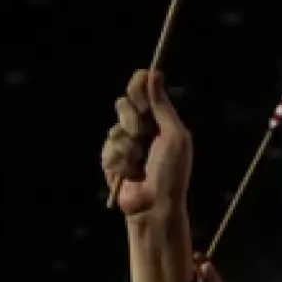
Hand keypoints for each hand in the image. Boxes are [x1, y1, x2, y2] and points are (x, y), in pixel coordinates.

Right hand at [101, 69, 191, 216]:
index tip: (140, 91)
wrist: (154, 207)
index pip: (143, 90)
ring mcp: (125, 145)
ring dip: (128, 147)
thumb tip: (154, 73)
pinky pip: (108, 149)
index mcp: (161, 120)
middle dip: (132, 120)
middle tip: (144, 135)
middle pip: (124, 104)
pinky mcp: (111, 161)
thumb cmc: (172, 174)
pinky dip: (119, 162)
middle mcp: (143, 130)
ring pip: (114, 129)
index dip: (138, 87)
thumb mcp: (174, 136)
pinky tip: (130, 175)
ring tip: (140, 164)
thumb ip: (163, 106)